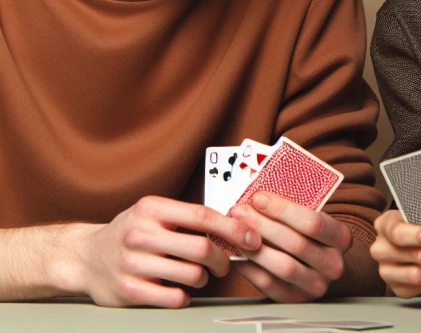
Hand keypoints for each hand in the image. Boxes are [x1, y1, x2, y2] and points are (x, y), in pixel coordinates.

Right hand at [64, 196, 261, 307]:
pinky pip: (174, 297)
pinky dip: (186, 296)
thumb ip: (185, 217)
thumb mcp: (152, 213)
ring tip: (200, 275)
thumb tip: (234, 224)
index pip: (202, 215)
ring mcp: (133, 264)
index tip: (250, 237)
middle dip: (223, 258)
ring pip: (191, 274)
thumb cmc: (129, 232)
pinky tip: (181, 289)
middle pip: (201, 247)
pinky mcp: (128, 292)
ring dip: (204, 278)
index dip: (231, 227)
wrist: (84, 258)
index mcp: (151, 208)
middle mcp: (140, 233)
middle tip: (226, 264)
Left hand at [230, 192, 352, 301]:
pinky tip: (239, 253)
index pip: (312, 222)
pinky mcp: (296, 300)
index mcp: (341, 237)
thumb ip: (294, 208)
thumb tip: (259, 194)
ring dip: (254, 247)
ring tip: (236, 231)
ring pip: (283, 266)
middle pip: (295, 243)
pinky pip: (270, 285)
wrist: (323, 265)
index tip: (259, 198)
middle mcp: (333, 264)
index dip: (282, 209)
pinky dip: (251, 268)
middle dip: (263, 225)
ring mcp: (316, 285)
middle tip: (240, 211)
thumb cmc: (313, 235)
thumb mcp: (315, 216)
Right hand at [369, 209, 420, 297]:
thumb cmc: (418, 223)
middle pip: (408, 256)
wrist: (409, 240)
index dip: (416, 235)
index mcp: (383, 225)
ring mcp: (385, 270)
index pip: (398, 233)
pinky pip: (419, 289)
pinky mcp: (395, 288)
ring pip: (415, 275)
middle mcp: (379, 249)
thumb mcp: (417, 213)